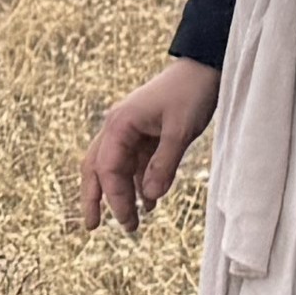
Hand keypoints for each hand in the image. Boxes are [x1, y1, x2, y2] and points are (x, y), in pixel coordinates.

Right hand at [75, 59, 219, 233]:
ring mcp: (129, 129)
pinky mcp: (144, 132)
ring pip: (114, 167)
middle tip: (92, 227)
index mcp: (120, 124)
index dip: (114, 198)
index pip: (107, 169)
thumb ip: (163, 165)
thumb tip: (148, 198)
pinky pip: (134, 162)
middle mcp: (118, 127)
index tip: (128, 221)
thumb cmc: (190, 93)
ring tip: (131, 221)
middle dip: (93, 198)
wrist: (204, 67)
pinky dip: (138, 182)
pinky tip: (150, 200)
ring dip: (120, 193)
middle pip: (95, 167)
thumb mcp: (180, 131)